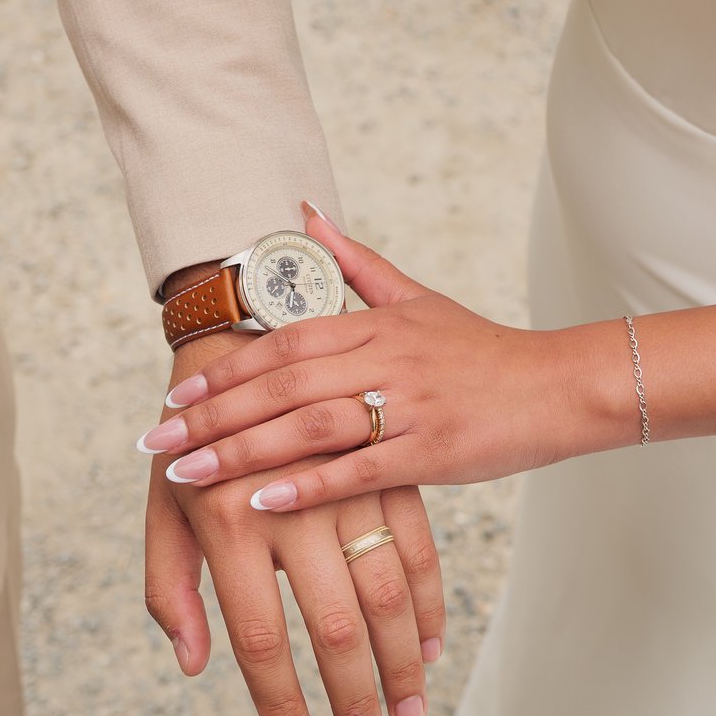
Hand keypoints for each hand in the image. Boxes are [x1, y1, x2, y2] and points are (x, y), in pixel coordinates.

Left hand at [139, 207, 635, 510]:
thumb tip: (304, 213)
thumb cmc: (482, 350)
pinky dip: (308, 485)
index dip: (224, 368)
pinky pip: (359, 469)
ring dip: (242, 451)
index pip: (282, 341)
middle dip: (212, 414)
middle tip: (156, 441)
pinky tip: (262, 502)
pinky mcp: (431, 450)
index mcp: (375, 323)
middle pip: (281, 383)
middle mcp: (384, 358)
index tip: (174, 395)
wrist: (559, 386)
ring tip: (187, 475)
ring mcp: (407, 405)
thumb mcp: (418, 298)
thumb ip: (357, 263)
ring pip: (308, 425)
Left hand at [143, 326, 445, 715]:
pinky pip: (420, 549)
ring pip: (386, 594)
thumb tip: (194, 665)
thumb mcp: (162, 506)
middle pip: (330, 627)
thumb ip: (170, 588)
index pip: (255, 636)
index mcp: (224, 517)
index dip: (277, 701)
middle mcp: (288, 501)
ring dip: (400, 664)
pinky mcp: (391, 461)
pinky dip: (429, 606)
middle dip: (351, 698)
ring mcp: (346, 481)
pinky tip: (430, 652)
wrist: (241, 322)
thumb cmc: (190, 435)